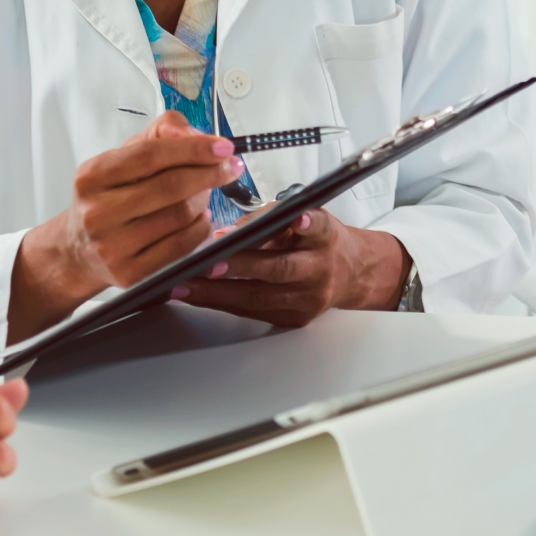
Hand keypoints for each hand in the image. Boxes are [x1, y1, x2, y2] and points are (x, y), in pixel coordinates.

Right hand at [8, 110, 239, 338]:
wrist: (78, 250)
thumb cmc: (107, 198)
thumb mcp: (122, 158)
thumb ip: (159, 135)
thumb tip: (194, 133)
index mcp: (93, 176)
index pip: (150, 155)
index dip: (193, 149)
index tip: (223, 147)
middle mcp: (98, 212)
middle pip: (170, 186)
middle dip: (209, 174)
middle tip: (230, 167)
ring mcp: (112, 246)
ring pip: (180, 216)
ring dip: (204, 200)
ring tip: (205, 192)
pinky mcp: (130, 273)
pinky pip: (181, 247)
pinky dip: (200, 228)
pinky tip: (199, 218)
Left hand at [168, 209, 407, 326]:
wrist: (350, 272)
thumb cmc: (318, 239)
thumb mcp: (303, 216)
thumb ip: (268, 220)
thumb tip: (223, 234)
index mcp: (326, 237)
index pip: (319, 228)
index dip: (308, 224)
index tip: (297, 218)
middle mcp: (320, 269)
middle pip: (280, 269)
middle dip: (240, 266)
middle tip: (207, 264)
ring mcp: (309, 299)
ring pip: (260, 298)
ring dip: (218, 293)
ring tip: (185, 286)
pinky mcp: (295, 319)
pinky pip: (253, 312)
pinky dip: (222, 302)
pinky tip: (197, 295)